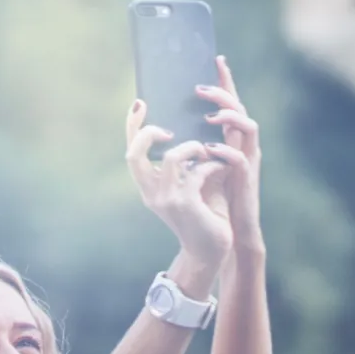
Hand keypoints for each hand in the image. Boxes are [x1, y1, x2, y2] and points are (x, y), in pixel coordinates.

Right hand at [126, 101, 234, 267]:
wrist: (210, 250)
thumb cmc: (203, 213)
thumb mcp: (189, 184)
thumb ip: (185, 162)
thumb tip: (194, 127)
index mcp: (149, 187)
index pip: (131, 153)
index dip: (132, 127)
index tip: (140, 103)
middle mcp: (151, 193)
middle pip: (133, 153)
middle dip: (149, 132)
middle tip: (170, 129)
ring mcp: (166, 199)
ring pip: (171, 156)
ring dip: (193, 147)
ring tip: (207, 150)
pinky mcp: (185, 204)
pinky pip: (197, 170)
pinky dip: (214, 163)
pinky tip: (224, 167)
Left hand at [197, 57, 262, 249]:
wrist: (223, 233)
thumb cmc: (208, 199)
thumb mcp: (193, 166)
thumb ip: (185, 146)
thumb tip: (161, 127)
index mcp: (227, 138)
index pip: (227, 103)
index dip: (224, 80)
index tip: (215, 58)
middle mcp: (239, 144)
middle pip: (238, 107)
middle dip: (222, 92)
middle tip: (199, 87)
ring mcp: (245, 159)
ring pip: (247, 126)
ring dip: (228, 116)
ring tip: (208, 115)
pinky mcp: (245, 179)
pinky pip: (241, 159)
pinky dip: (226, 151)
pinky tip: (210, 149)